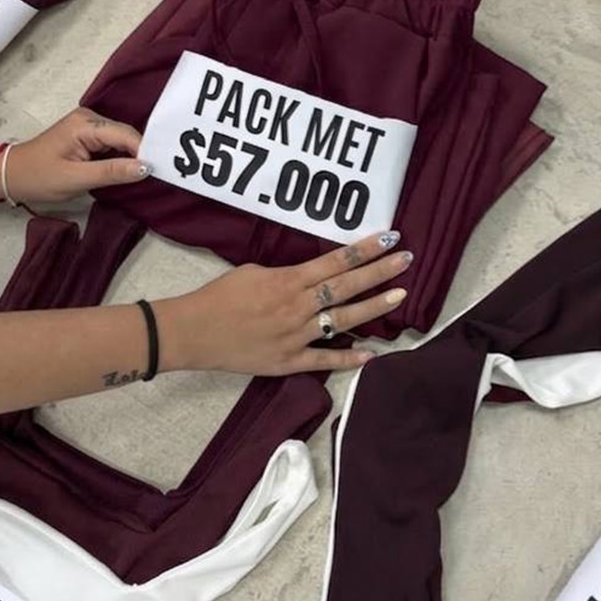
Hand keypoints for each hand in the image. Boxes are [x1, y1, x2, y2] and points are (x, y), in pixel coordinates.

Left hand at [2, 108, 148, 203]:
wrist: (11, 175)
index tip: (160, 172)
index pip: (125, 135)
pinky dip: (121, 158)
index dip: (144, 152)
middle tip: (156, 177)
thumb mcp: (76, 178)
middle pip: (126, 136)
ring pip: (121, 141)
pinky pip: (113, 145)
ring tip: (146, 176)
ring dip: (132, 158)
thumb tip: (146, 167)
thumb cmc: (39, 177)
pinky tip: (128, 171)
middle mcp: (89, 118)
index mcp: (85, 124)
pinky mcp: (87, 136)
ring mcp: (88, 126)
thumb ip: (112, 172)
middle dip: (140, 155)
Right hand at [153, 231, 413, 375]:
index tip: (390, 239)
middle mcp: (298, 307)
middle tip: (407, 260)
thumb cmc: (219, 296)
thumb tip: (312, 273)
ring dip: (374, 308)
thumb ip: (286, 273)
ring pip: (343, 320)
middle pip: (347, 286)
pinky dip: (348, 358)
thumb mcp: (253, 271)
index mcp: (289, 281)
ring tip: (401, 296)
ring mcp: (296, 336)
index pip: (335, 262)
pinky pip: (324, 359)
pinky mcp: (289, 361)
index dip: (365, 250)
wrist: (193, 332)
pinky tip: (372, 355)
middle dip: (380, 272)